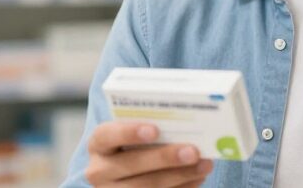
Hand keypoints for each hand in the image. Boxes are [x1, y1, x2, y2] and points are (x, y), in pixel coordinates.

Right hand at [85, 121, 213, 186]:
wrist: (123, 172)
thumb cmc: (134, 142)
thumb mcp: (134, 131)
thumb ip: (152, 126)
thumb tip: (186, 120)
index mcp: (99, 143)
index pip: (107, 135)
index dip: (130, 132)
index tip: (155, 130)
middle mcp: (100, 170)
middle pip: (131, 164)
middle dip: (165, 158)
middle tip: (193, 151)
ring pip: (146, 187)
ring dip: (179, 176)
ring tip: (204, 165)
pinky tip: (198, 178)